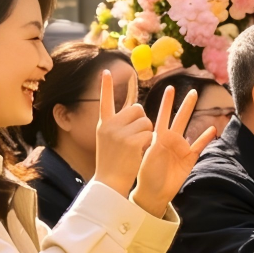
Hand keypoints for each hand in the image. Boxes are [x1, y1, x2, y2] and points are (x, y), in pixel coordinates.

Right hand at [92, 70, 154, 197]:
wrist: (109, 182)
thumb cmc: (112, 163)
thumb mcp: (108, 141)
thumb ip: (118, 125)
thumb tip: (137, 109)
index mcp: (104, 124)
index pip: (105, 101)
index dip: (106, 86)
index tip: (105, 70)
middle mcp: (110, 125)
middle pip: (137, 108)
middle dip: (142, 120)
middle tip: (136, 136)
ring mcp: (119, 133)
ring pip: (146, 120)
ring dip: (147, 132)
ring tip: (136, 146)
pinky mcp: (131, 141)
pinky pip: (149, 133)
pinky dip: (149, 142)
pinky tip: (139, 151)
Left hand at [131, 84, 220, 214]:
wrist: (154, 192)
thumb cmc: (146, 175)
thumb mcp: (147, 156)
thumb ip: (153, 143)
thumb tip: (158, 133)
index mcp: (158, 138)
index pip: (163, 116)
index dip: (167, 103)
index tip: (170, 88)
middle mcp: (170, 140)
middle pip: (179, 118)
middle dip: (185, 104)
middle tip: (193, 91)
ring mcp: (181, 148)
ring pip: (189, 128)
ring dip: (194, 115)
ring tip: (201, 105)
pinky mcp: (189, 159)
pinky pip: (199, 146)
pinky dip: (205, 138)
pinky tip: (212, 129)